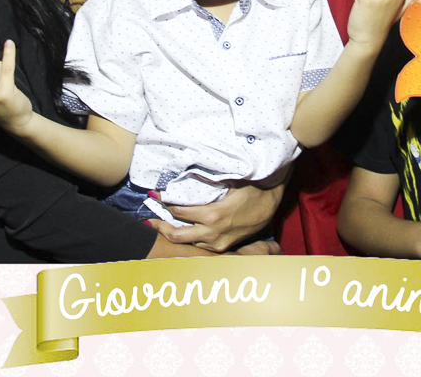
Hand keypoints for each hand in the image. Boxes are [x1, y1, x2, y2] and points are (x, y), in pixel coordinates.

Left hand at [147, 183, 282, 252]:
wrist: (272, 201)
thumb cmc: (252, 187)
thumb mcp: (229, 180)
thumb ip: (207, 180)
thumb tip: (184, 173)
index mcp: (213, 216)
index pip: (178, 211)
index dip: (164, 203)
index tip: (153, 195)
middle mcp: (213, 233)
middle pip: (177, 235)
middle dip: (160, 226)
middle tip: (148, 219)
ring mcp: (218, 243)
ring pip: (187, 243)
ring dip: (173, 234)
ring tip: (161, 225)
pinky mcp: (224, 246)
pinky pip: (200, 246)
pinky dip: (188, 239)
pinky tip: (182, 231)